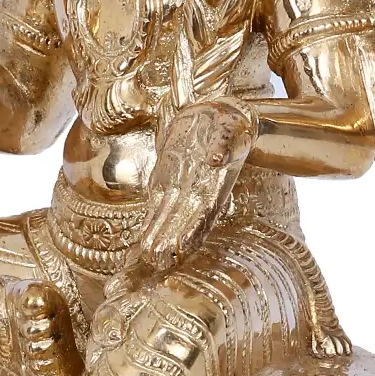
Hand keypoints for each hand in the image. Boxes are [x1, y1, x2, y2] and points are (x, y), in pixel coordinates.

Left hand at [127, 100, 255, 278]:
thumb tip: (215, 160)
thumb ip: (223, 146)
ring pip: (169, 216)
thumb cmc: (231, 125)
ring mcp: (183, 187)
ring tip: (147, 255)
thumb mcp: (231, 129)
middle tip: (157, 260)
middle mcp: (199, 190)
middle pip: (184, 220)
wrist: (218, 115)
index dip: (193, 229)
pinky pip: (158, 202)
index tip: (182, 246)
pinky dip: (151, 218)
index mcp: (216, 183)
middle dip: (170, 240)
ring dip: (158, 235)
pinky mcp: (167, 179)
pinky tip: (143, 233)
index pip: (205, 211)